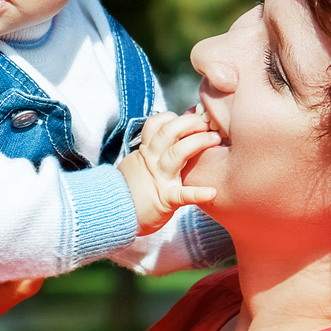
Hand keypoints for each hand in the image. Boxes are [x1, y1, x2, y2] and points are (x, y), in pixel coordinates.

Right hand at [118, 111, 218, 235]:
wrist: (116, 214)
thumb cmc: (131, 190)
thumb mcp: (137, 164)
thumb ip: (151, 151)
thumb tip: (168, 136)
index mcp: (146, 152)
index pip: (155, 124)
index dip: (172, 117)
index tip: (189, 116)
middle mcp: (152, 161)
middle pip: (168, 133)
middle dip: (189, 122)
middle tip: (207, 122)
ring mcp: (159, 180)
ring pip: (176, 154)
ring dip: (197, 143)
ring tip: (215, 139)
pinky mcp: (164, 200)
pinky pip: (181, 195)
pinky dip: (197, 193)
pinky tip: (212, 192)